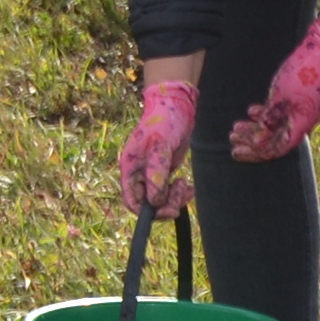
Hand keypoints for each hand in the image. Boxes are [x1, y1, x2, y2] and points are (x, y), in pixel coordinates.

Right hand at [115, 63, 203, 213]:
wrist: (176, 108)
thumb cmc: (164, 123)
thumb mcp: (160, 146)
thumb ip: (156, 173)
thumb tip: (155, 201)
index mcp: (130, 168)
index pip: (132, 201)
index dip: (149, 212)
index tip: (169, 210)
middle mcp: (138, 174)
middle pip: (148, 204)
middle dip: (166, 205)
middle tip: (183, 196)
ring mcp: (151, 174)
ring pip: (161, 200)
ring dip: (175, 199)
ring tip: (187, 187)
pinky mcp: (164, 173)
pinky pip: (170, 192)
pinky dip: (180, 193)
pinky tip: (189, 187)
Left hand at [226, 19, 319, 162]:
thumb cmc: (302, 73)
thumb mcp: (280, 97)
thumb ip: (269, 120)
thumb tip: (258, 143)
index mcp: (300, 126)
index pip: (275, 149)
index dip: (255, 152)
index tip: (236, 150)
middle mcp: (301, 122)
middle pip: (274, 140)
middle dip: (251, 141)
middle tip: (232, 138)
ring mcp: (300, 111)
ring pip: (275, 127)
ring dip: (255, 127)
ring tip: (236, 126)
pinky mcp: (298, 100)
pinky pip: (279, 114)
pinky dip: (265, 114)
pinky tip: (251, 110)